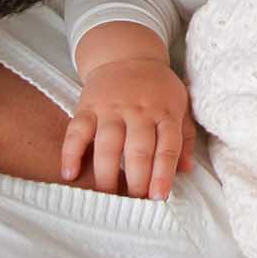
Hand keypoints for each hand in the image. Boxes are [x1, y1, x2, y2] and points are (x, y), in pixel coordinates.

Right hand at [60, 57, 193, 198]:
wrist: (126, 54)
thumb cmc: (157, 88)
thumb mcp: (180, 105)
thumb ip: (185, 138)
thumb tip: (187, 170)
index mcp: (165, 112)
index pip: (167, 146)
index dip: (164, 173)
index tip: (159, 197)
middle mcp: (139, 110)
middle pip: (138, 149)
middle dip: (136, 180)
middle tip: (134, 203)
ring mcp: (112, 108)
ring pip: (108, 144)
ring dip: (107, 174)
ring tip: (106, 196)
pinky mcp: (87, 106)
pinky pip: (77, 131)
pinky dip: (71, 152)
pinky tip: (69, 174)